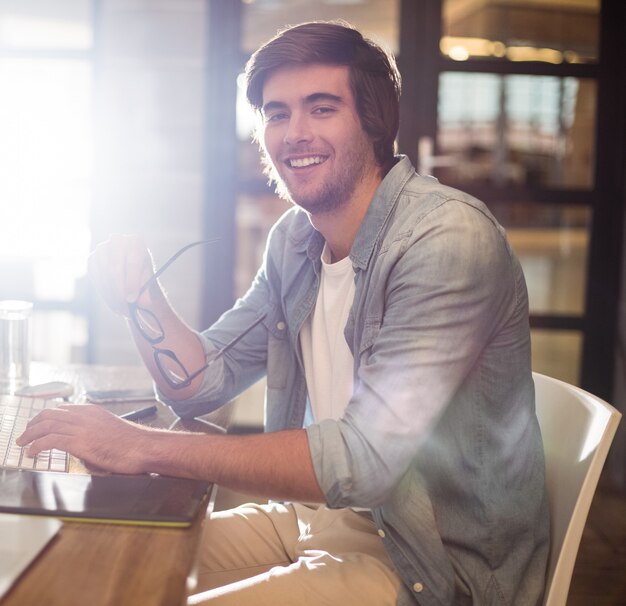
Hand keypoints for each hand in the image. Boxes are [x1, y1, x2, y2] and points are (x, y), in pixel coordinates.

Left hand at [16, 404, 152, 474]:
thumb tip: (82, 446)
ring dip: (30, 435)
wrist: (145, 447)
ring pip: (46, 425)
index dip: (45, 417)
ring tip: (23, 444)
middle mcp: (85, 416)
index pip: (61, 409)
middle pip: (49, 414)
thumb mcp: (110, 431)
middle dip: (33, 424)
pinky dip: (36, 446)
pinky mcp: (80, 442)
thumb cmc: (134, 444)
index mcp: (92, 411)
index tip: (37, 425)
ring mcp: (82, 428)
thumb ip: (93, 433)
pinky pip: (50, 441)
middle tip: (25, 435)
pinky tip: (32, 453)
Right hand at [88, 234, 154, 316]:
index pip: (132, 263)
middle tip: (125, 309)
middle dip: (120, 292)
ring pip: (105, 276)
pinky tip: (113, 301)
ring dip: (112, 296)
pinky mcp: (92, 259)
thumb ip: (141, 289)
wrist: (132, 281)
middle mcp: (118, 240)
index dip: (132, 283)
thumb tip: (130, 299)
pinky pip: (96, 278)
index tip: (132, 300)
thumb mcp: (148, 285)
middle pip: (115, 269)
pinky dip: (104, 293)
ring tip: (122, 309)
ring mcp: (102, 248)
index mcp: (137, 242)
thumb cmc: (144, 282)